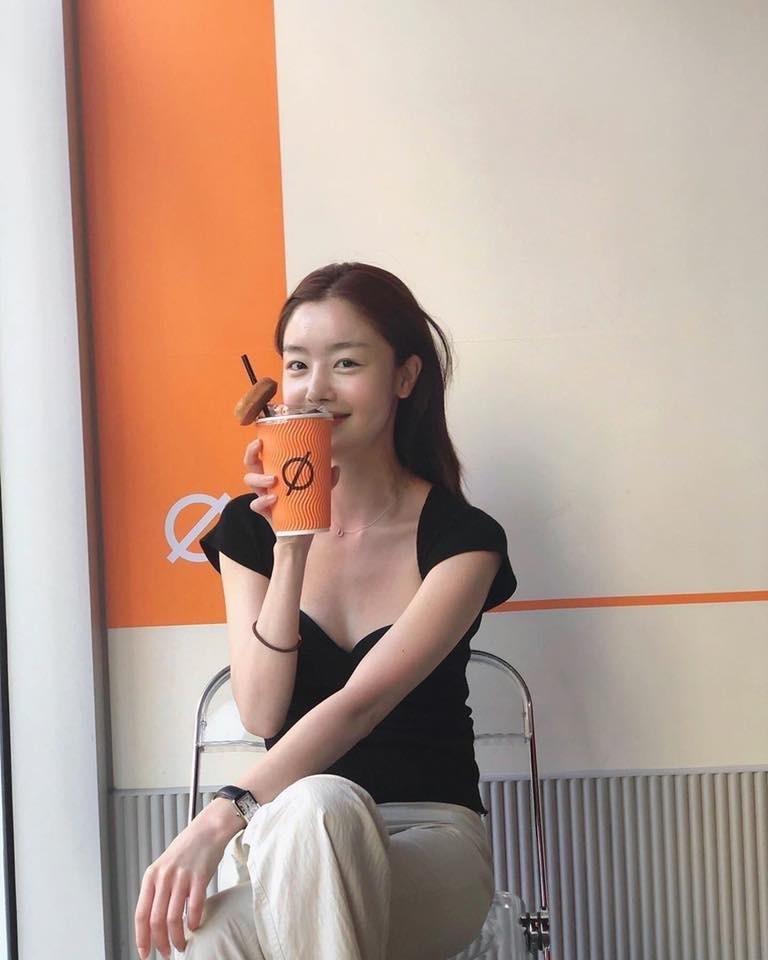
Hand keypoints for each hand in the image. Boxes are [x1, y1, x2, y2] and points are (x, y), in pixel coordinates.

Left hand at [134, 801, 238, 958]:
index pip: (141, 914)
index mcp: (151, 876)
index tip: (145, 952)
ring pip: (174, 918)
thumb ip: (158, 889)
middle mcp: (164, 877)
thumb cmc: (188, 848)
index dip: (142, 937)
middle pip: (156, 920)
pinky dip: (194, 922)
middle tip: (166, 952)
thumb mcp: (164, 866)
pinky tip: (195, 926)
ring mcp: (181, 877)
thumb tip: (154, 920)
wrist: (208, 829)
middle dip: (160, 942)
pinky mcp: (199, 877)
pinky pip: (194, 907)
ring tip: (181, 944)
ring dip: (177, 937)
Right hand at [243, 438, 339, 545]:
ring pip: (250, 481)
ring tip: (273, 480)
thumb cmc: (305, 506)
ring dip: (259, 478)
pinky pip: (256, 505)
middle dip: (251, 454)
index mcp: (274, 473)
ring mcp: (263, 496)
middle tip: (259, 449)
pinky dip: (262, 500)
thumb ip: (326, 480)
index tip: (262, 439)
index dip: (257, 446)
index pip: (261, 456)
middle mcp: (265, 483)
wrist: (300, 535)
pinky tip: (274, 499)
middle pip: (250, 465)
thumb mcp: (318, 491)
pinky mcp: (265, 511)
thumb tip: (335, 468)